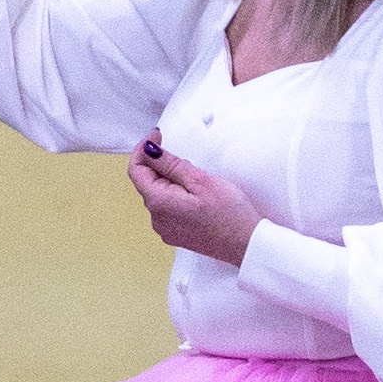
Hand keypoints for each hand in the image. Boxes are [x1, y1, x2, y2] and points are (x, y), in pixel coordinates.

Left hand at [126, 139, 261, 267]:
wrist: (246, 245)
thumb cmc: (229, 214)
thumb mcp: (200, 180)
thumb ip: (170, 164)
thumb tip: (148, 150)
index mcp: (158, 203)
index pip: (136, 170)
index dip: (143, 149)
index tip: (156, 136)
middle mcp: (156, 219)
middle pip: (147, 182)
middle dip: (160, 165)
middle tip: (186, 159)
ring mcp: (165, 229)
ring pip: (158, 195)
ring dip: (170, 181)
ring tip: (196, 180)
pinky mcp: (175, 234)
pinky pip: (167, 208)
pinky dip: (176, 195)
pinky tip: (196, 196)